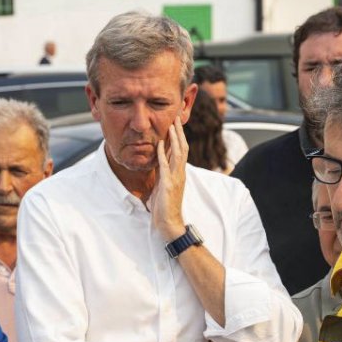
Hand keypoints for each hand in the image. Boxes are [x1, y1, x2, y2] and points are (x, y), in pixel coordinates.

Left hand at [149, 116, 188, 241]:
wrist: (169, 223)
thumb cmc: (164, 207)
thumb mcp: (163, 187)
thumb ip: (162, 175)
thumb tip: (159, 165)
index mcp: (179, 173)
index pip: (181, 151)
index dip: (179, 137)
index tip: (176, 124)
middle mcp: (180, 173)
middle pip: (182, 148)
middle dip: (179, 132)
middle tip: (176, 117)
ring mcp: (175, 178)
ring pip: (177, 153)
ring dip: (174, 139)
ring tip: (171, 125)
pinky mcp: (168, 184)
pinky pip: (165, 166)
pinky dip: (162, 154)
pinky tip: (159, 144)